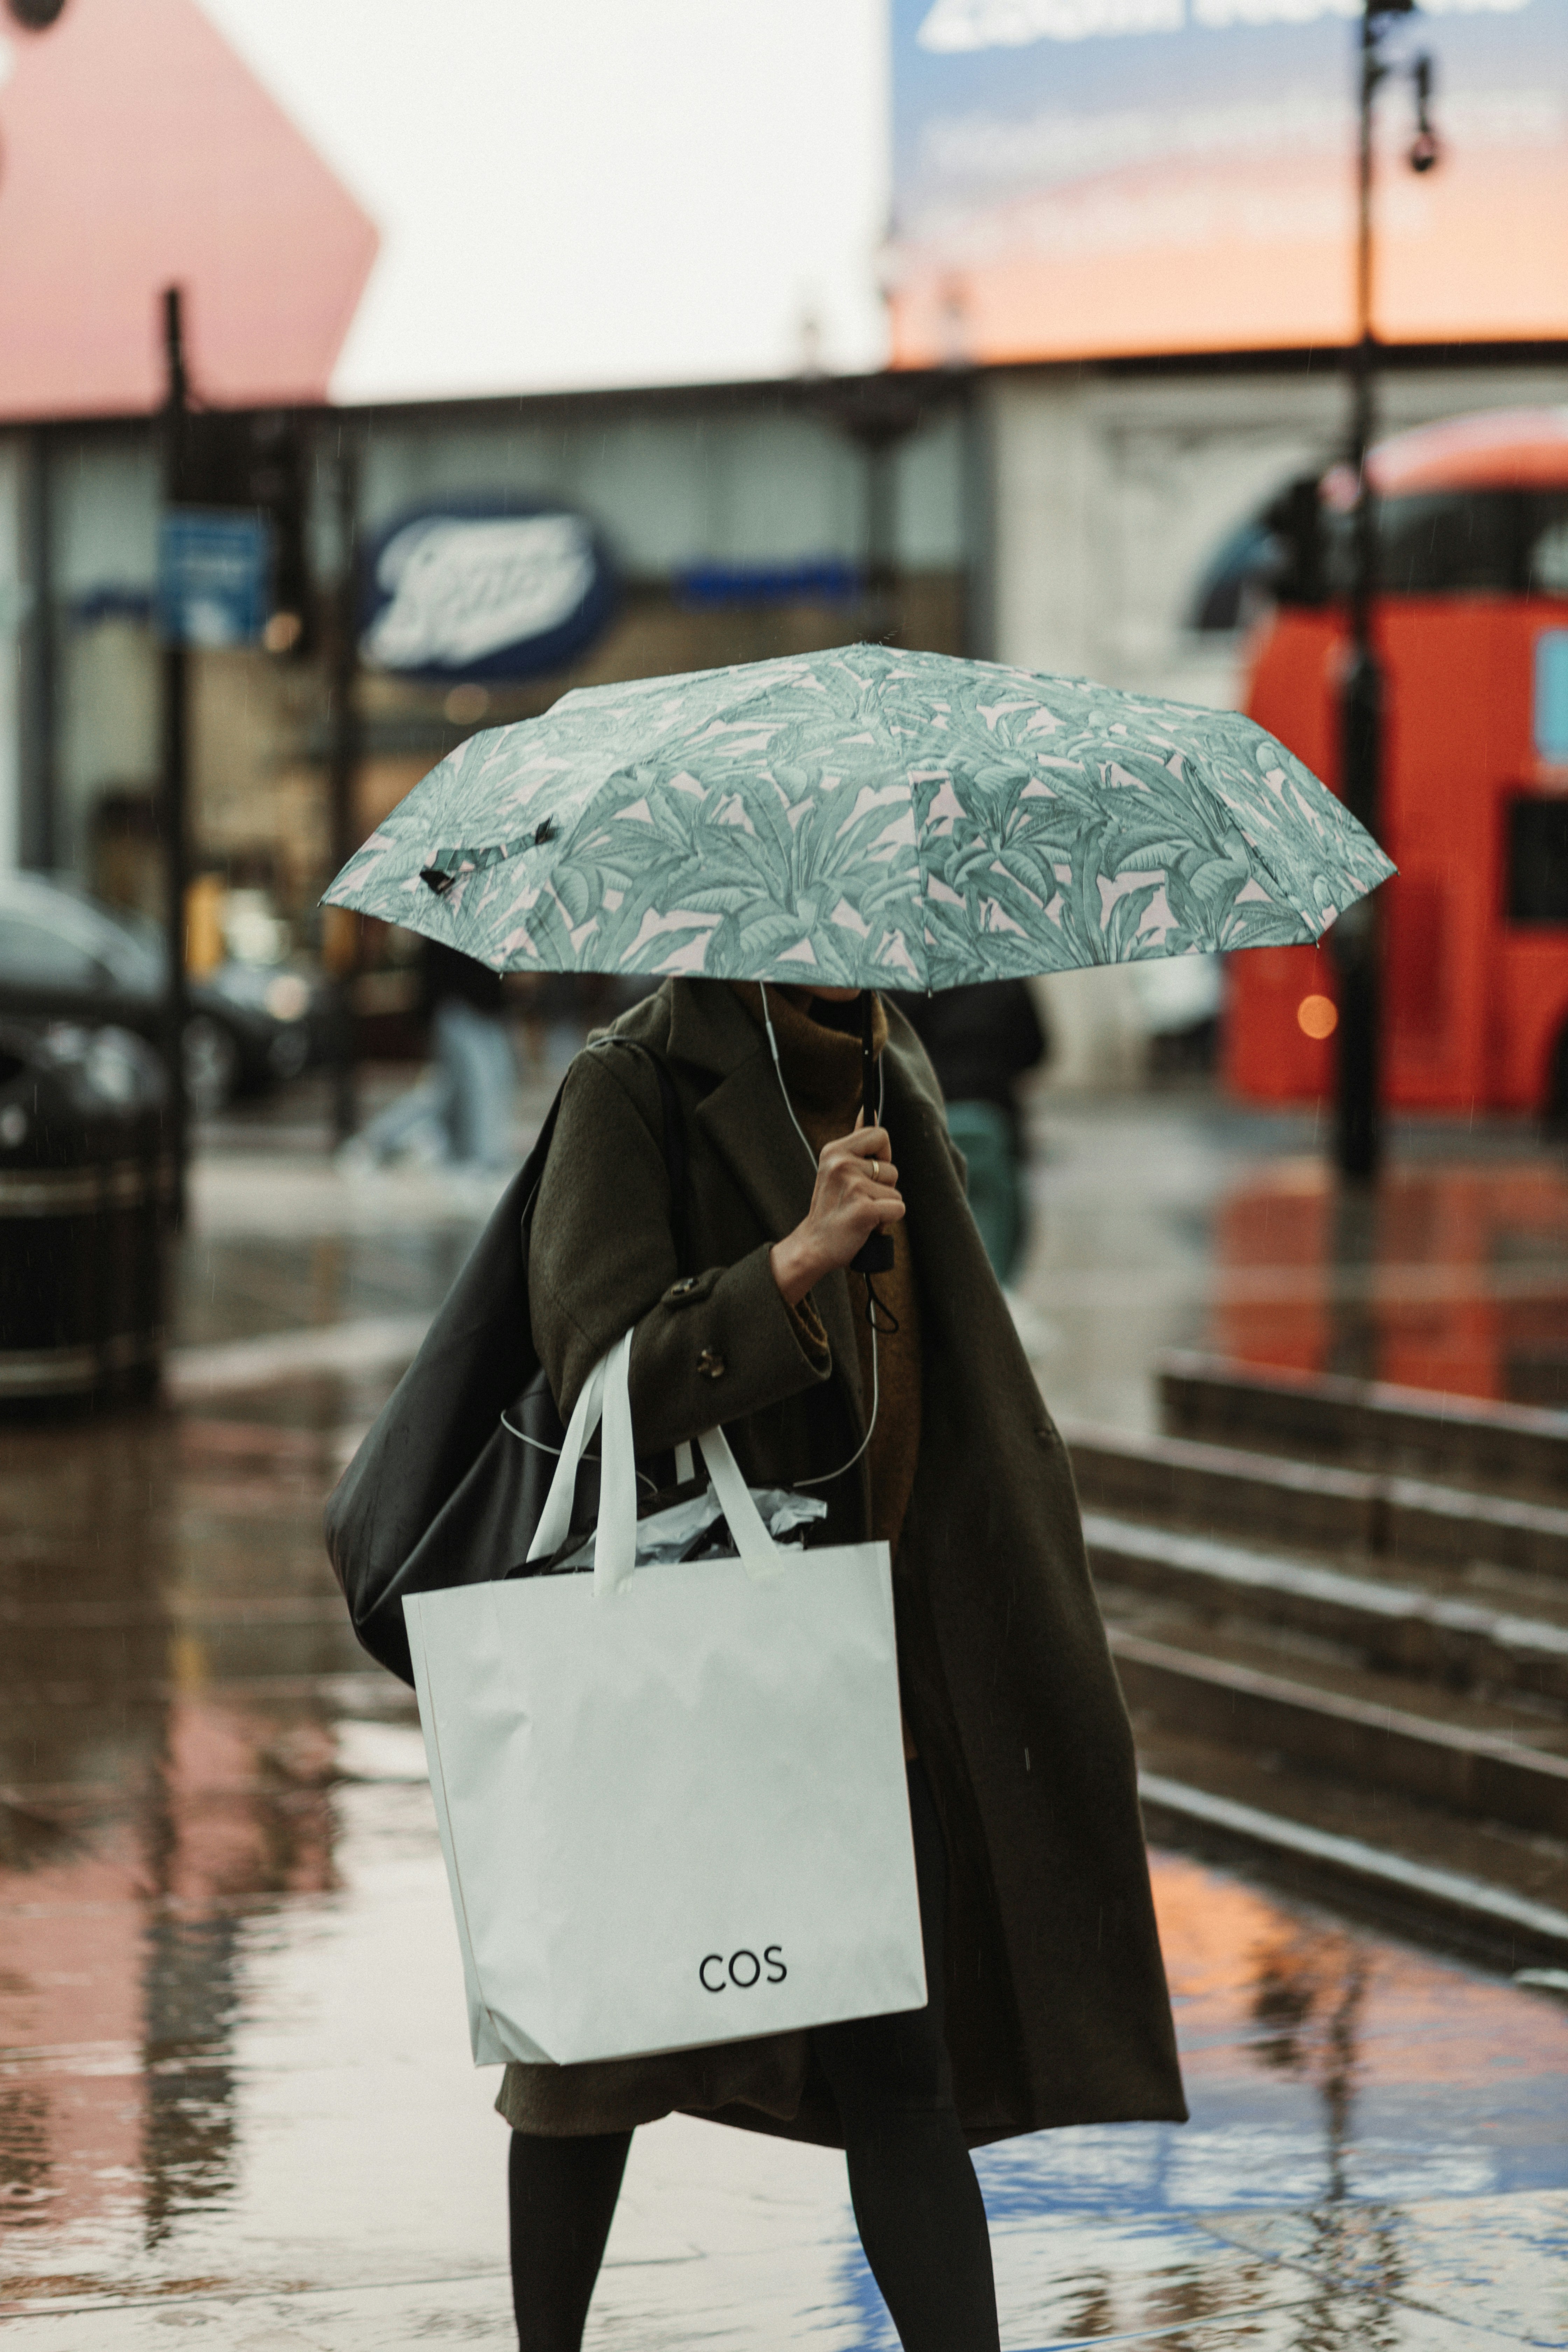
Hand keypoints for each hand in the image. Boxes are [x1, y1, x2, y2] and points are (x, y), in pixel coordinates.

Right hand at [770, 1118, 903, 1306]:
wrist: (814, 1245)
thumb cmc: (830, 1207)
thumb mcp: (836, 1167)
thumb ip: (856, 1140)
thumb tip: (868, 1110)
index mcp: (834, 1150)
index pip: (880, 1134)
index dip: (882, 1156)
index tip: (868, 1173)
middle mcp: (841, 1164)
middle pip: (891, 1168)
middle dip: (883, 1187)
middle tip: (859, 1199)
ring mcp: (853, 1186)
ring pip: (895, 1191)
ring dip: (884, 1205)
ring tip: (860, 1212)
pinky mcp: (865, 1209)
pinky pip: (898, 1209)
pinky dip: (887, 1221)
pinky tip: (866, 1225)